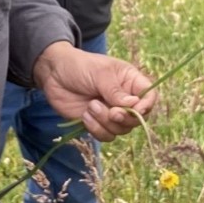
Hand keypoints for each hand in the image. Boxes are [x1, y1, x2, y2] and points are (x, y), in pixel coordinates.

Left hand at [31, 41, 156, 141]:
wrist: (54, 73)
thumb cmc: (79, 66)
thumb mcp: (100, 73)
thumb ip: (115, 90)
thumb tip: (133, 105)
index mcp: (130, 82)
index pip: (150, 97)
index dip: (147, 106)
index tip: (136, 110)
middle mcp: (124, 99)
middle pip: (137, 119)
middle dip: (124, 118)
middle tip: (111, 112)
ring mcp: (111, 113)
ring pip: (121, 130)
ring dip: (105, 122)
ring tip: (90, 106)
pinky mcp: (97, 123)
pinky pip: (105, 136)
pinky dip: (96, 129)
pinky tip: (85, 115)